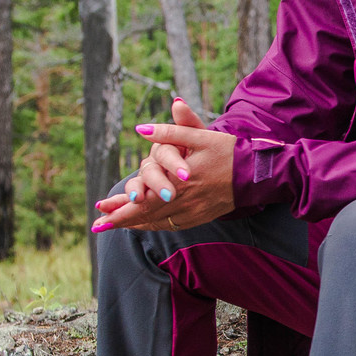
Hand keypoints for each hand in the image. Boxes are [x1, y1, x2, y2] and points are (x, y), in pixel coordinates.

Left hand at [91, 98, 240, 233]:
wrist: (258, 174)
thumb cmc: (229, 151)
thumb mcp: (201, 135)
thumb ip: (170, 131)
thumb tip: (141, 128)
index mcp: (181, 181)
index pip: (144, 201)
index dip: (120, 208)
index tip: (100, 212)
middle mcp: (185, 201)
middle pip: (146, 216)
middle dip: (120, 221)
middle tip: (97, 226)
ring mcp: (194, 211)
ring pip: (157, 222)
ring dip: (134, 225)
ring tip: (114, 225)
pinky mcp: (201, 216)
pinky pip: (172, 225)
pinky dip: (154, 225)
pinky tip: (144, 224)